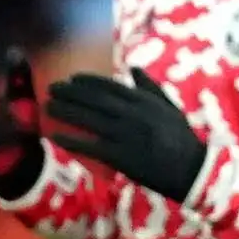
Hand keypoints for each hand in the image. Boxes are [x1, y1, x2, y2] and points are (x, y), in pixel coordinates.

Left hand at [45, 67, 207, 201]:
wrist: (191, 170)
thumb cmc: (181, 139)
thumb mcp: (169, 107)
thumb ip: (150, 87)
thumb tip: (132, 67)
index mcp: (143, 101)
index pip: (109, 87)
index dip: (88, 82)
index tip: (72, 78)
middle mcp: (132, 115)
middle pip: (94, 100)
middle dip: (70, 93)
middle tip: (51, 88)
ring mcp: (125, 135)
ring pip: (89, 120)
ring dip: (65, 112)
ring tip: (47, 106)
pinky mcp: (120, 156)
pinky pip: (90, 146)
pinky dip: (71, 141)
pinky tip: (55, 136)